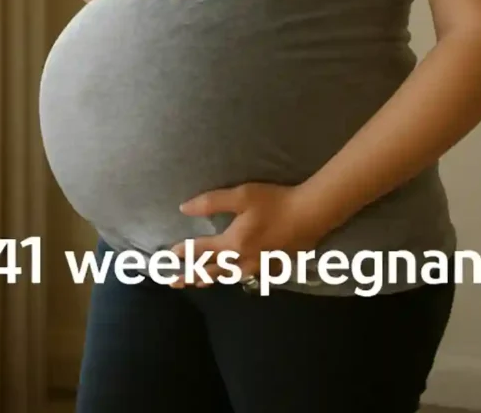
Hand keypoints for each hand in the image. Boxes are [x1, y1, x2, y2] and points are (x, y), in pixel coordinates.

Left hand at [169, 182, 322, 287]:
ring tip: (198, 283)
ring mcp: (258, 266)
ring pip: (229, 277)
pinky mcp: (271, 266)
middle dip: (191, 276)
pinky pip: (247, 277)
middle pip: (211, 271)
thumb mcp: (242, 196)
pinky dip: (234, 279)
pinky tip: (235, 277)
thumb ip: (212, 202)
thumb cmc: (274, 202)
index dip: (185, 251)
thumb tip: (184, 209)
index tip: (170, 254)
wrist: (310, 215)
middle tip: (173, 283)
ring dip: (210, 280)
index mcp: (233, 243)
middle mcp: (242, 260)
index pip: (202, 250)